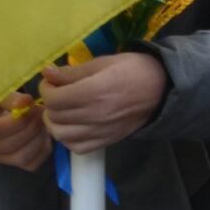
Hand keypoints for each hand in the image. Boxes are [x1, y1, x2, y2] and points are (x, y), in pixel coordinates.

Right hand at [0, 100, 52, 172]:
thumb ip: (9, 98)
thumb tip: (25, 102)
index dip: (18, 120)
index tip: (31, 106)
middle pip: (9, 145)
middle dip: (31, 128)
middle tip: (40, 112)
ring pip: (20, 158)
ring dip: (38, 140)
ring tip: (43, 122)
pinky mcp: (7, 162)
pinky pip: (30, 164)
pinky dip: (42, 151)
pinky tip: (43, 135)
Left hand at [37, 54, 167, 153]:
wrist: (162, 88)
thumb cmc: (133, 70)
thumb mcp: (103, 62)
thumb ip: (73, 71)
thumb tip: (46, 73)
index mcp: (94, 91)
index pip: (53, 98)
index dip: (46, 89)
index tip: (52, 82)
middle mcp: (96, 114)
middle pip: (55, 116)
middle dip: (51, 104)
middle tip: (58, 94)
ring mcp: (102, 131)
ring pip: (61, 135)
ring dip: (56, 123)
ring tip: (62, 112)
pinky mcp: (108, 141)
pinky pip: (77, 148)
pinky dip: (69, 139)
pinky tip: (74, 127)